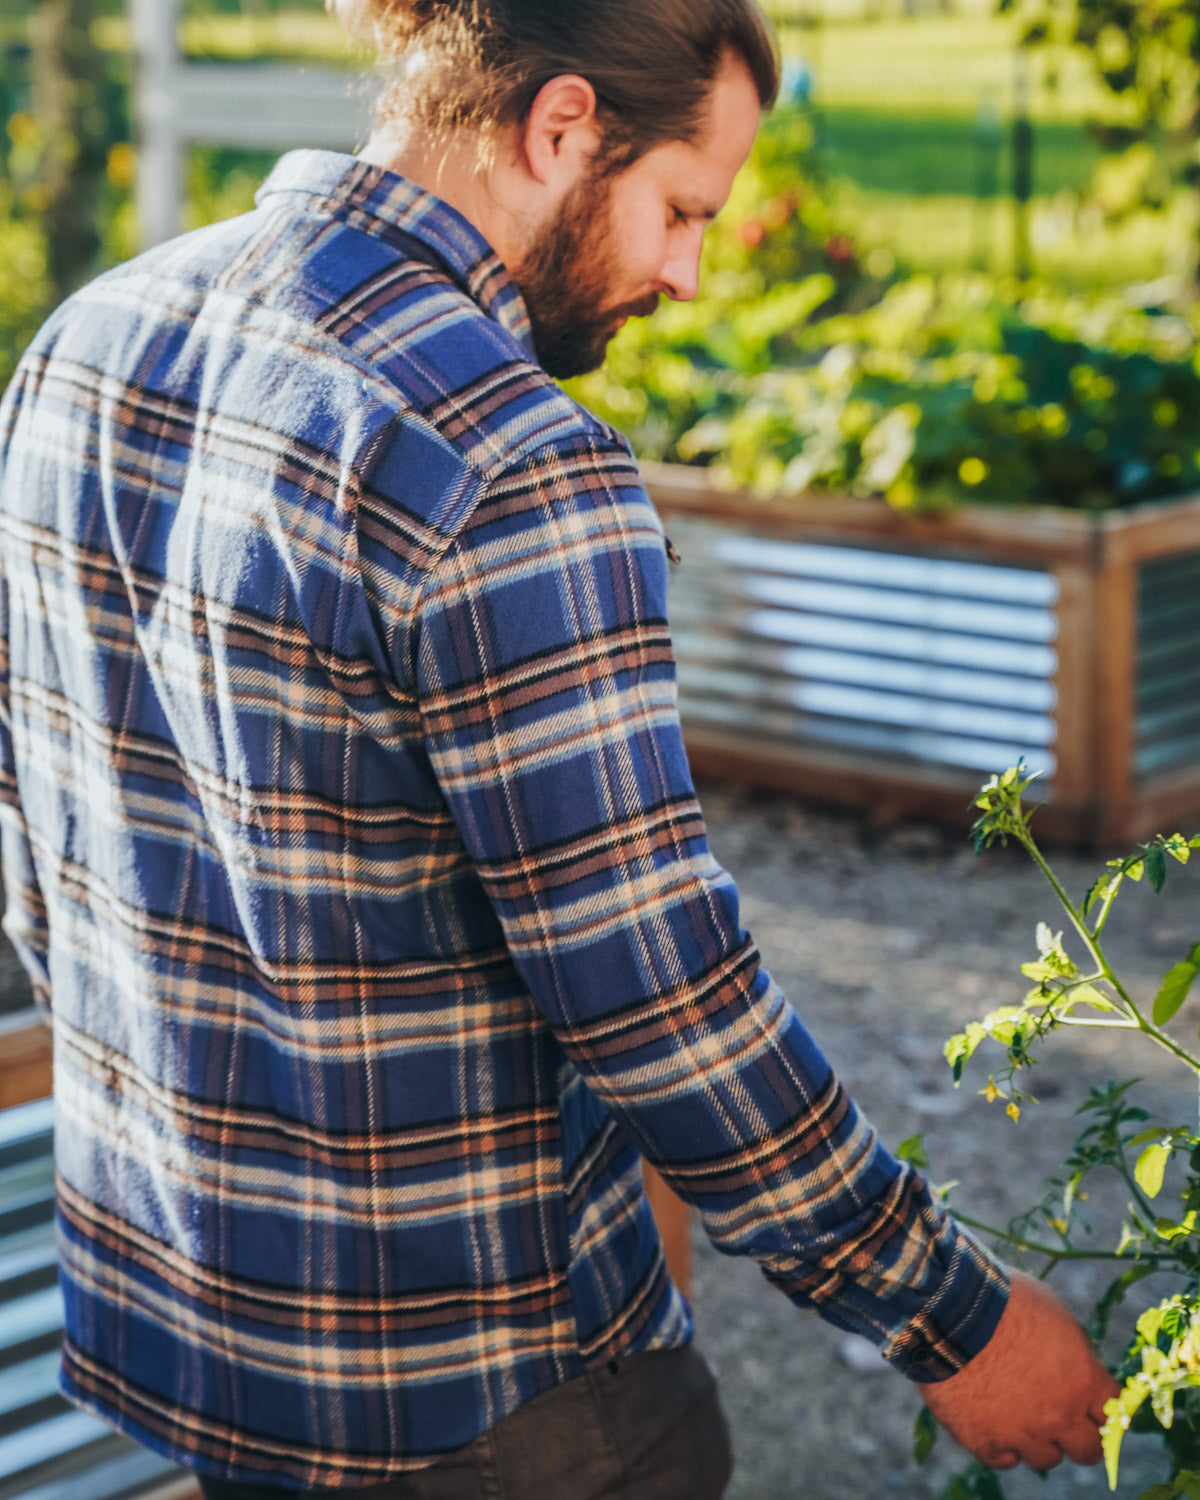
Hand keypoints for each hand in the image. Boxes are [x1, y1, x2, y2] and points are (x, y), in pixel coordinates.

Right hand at [921, 1270, 1119, 1470]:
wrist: (949, 1308)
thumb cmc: (1004, 1299)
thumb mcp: (1054, 1313)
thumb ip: (1074, 1350)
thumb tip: (1080, 1366)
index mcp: (1083, 1382)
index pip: (1112, 1413)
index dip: (1100, 1406)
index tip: (1089, 1401)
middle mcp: (1059, 1416)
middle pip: (1088, 1450)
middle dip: (1078, 1433)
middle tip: (1059, 1415)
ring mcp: (1021, 1434)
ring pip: (1046, 1458)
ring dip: (1038, 1439)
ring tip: (1016, 1410)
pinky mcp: (984, 1442)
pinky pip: (1004, 1459)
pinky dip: (1001, 1443)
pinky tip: (991, 1418)